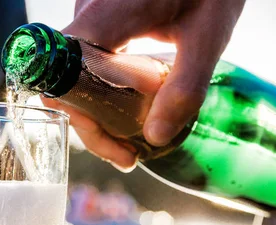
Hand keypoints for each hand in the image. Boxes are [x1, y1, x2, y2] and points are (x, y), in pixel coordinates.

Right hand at [47, 0, 245, 169]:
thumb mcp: (208, 36)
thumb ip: (184, 87)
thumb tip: (156, 137)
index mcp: (105, 17)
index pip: (67, 79)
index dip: (85, 120)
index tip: (118, 148)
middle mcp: (86, 17)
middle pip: (67, 87)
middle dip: (95, 128)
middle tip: (128, 156)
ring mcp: (88, 20)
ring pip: (75, 80)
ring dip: (98, 115)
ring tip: (130, 142)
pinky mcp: (96, 23)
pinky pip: (86, 67)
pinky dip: (104, 95)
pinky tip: (129, 112)